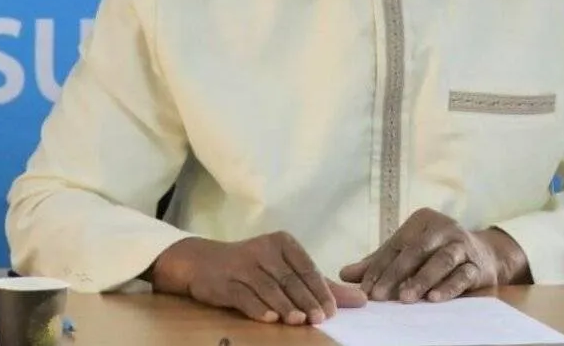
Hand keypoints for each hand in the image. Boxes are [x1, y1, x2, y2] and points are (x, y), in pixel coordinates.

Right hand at [150, 232, 366, 324]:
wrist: (202, 263)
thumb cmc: (253, 267)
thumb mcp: (285, 269)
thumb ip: (321, 285)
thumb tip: (360, 300)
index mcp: (283, 243)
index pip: (307, 267)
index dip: (320, 289)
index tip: (332, 310)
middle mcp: (263, 250)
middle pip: (290, 279)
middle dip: (307, 300)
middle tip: (320, 319)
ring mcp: (243, 264)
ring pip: (269, 287)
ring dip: (285, 306)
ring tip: (299, 321)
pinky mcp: (225, 281)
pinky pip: (244, 296)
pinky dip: (258, 308)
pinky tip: (270, 319)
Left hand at [339, 208, 529, 302]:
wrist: (484, 255)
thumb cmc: (436, 253)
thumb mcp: (408, 253)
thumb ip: (378, 263)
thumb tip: (344, 273)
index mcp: (423, 220)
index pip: (397, 245)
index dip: (379, 267)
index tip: (365, 290)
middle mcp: (444, 227)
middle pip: (417, 250)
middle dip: (396, 274)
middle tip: (379, 296)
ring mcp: (463, 245)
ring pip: (441, 260)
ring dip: (422, 279)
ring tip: (405, 298)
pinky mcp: (478, 265)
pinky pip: (463, 276)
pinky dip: (448, 287)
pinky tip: (433, 299)